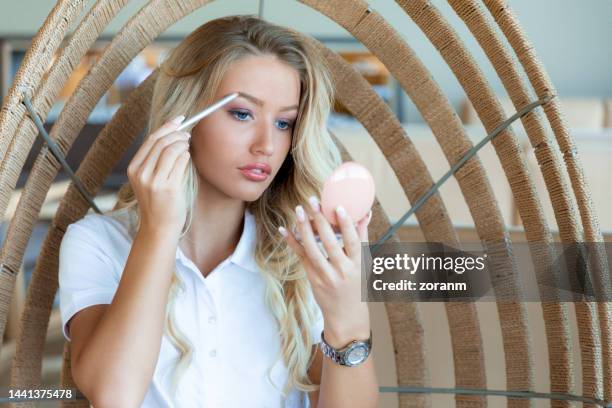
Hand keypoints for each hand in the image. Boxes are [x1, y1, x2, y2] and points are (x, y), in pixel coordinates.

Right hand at [127, 115, 191, 235]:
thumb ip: (156, 160)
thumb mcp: (149, 179)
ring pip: (170, 150)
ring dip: (182, 143)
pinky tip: (188, 155)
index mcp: (134, 169)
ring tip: (188, 144)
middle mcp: (141, 174)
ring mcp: (154, 181)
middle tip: (187, 133)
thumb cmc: (159, 202)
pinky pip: (180, 162)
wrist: (159, 226)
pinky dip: (186, 155)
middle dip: (176, 134)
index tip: (178, 119)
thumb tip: (173, 135)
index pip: (150, 140)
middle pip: (160, 143)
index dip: (166, 127)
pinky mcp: (168, 187)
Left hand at [279, 196, 372, 344]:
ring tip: (298, 210)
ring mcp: (326, 277)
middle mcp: (342, 271)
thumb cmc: (358, 286)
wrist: (347, 318)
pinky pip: (302, 258)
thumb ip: (362, 239)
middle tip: (312, 202)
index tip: (339, 207)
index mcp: (359, 265)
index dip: (347, 225)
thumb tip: (365, 213)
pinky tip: (285, 229)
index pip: (354, 243)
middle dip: (320, 221)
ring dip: (304, 229)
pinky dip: (293, 243)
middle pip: (330, 244)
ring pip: (313, 251)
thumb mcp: (365, 264)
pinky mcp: (313, 279)